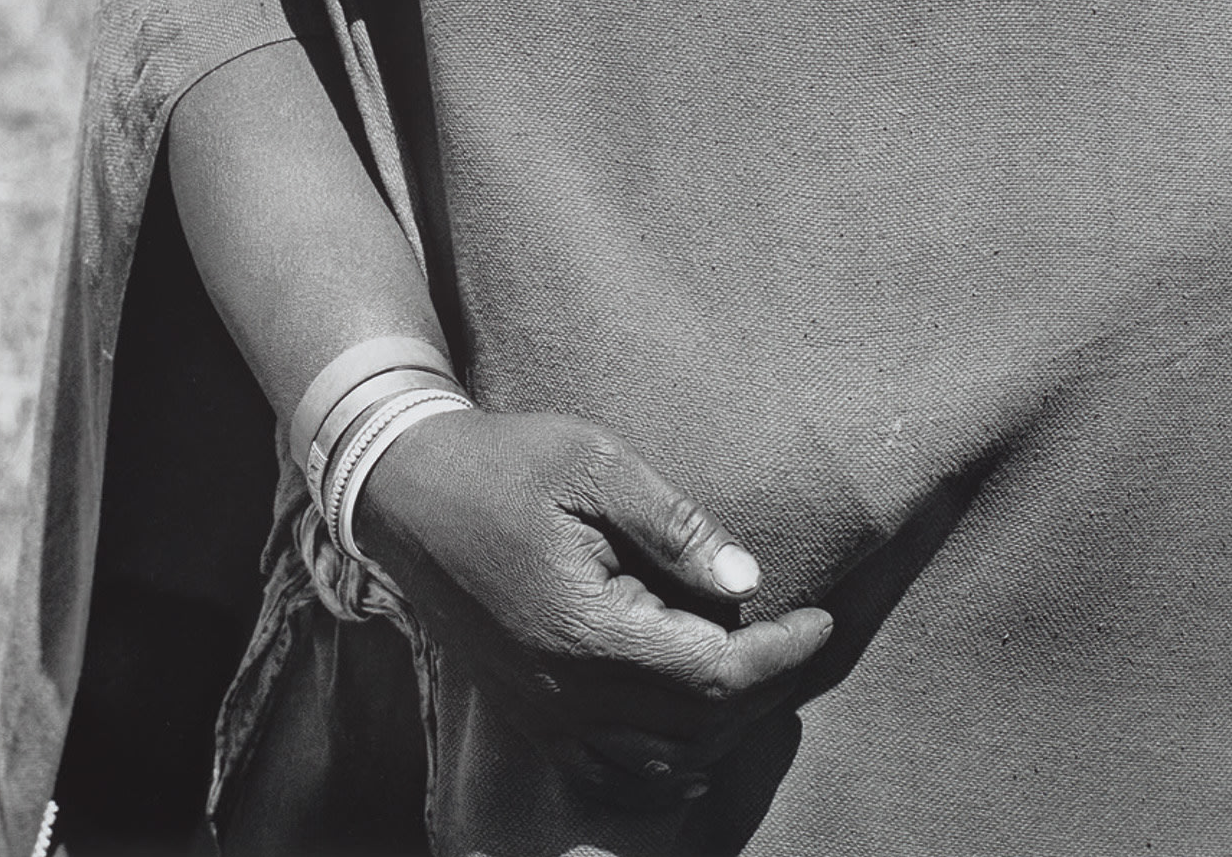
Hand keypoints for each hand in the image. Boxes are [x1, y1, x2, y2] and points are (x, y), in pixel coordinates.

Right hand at [355, 409, 832, 805]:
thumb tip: (749, 584)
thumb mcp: (594, 465)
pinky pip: (614, 767)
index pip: (714, 676)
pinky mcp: (529, 711)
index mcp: (586, 631)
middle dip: (765, 687)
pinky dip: (669, 754)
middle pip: (698, 726)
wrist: (408, 489)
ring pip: (662, 758)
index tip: (823, 618)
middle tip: (802, 634)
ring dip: (722, 722)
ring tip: (760, 664)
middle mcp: (564, 694)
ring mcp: (543, 713)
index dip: (783, 655)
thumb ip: (676, 528)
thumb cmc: (504, 463)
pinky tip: (695, 719)